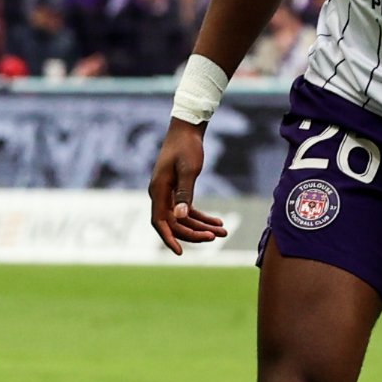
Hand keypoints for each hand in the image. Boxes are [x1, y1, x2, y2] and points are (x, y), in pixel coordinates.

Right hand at [148, 123, 222, 254]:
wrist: (187, 130)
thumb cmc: (186, 147)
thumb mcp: (188, 170)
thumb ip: (184, 193)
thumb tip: (181, 217)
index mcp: (158, 190)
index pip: (160, 221)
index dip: (168, 238)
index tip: (180, 252)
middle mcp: (160, 194)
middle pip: (173, 223)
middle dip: (193, 233)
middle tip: (214, 236)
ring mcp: (168, 193)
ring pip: (182, 218)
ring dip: (201, 226)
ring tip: (223, 231)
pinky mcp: (177, 189)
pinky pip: (187, 210)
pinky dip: (201, 217)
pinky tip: (218, 221)